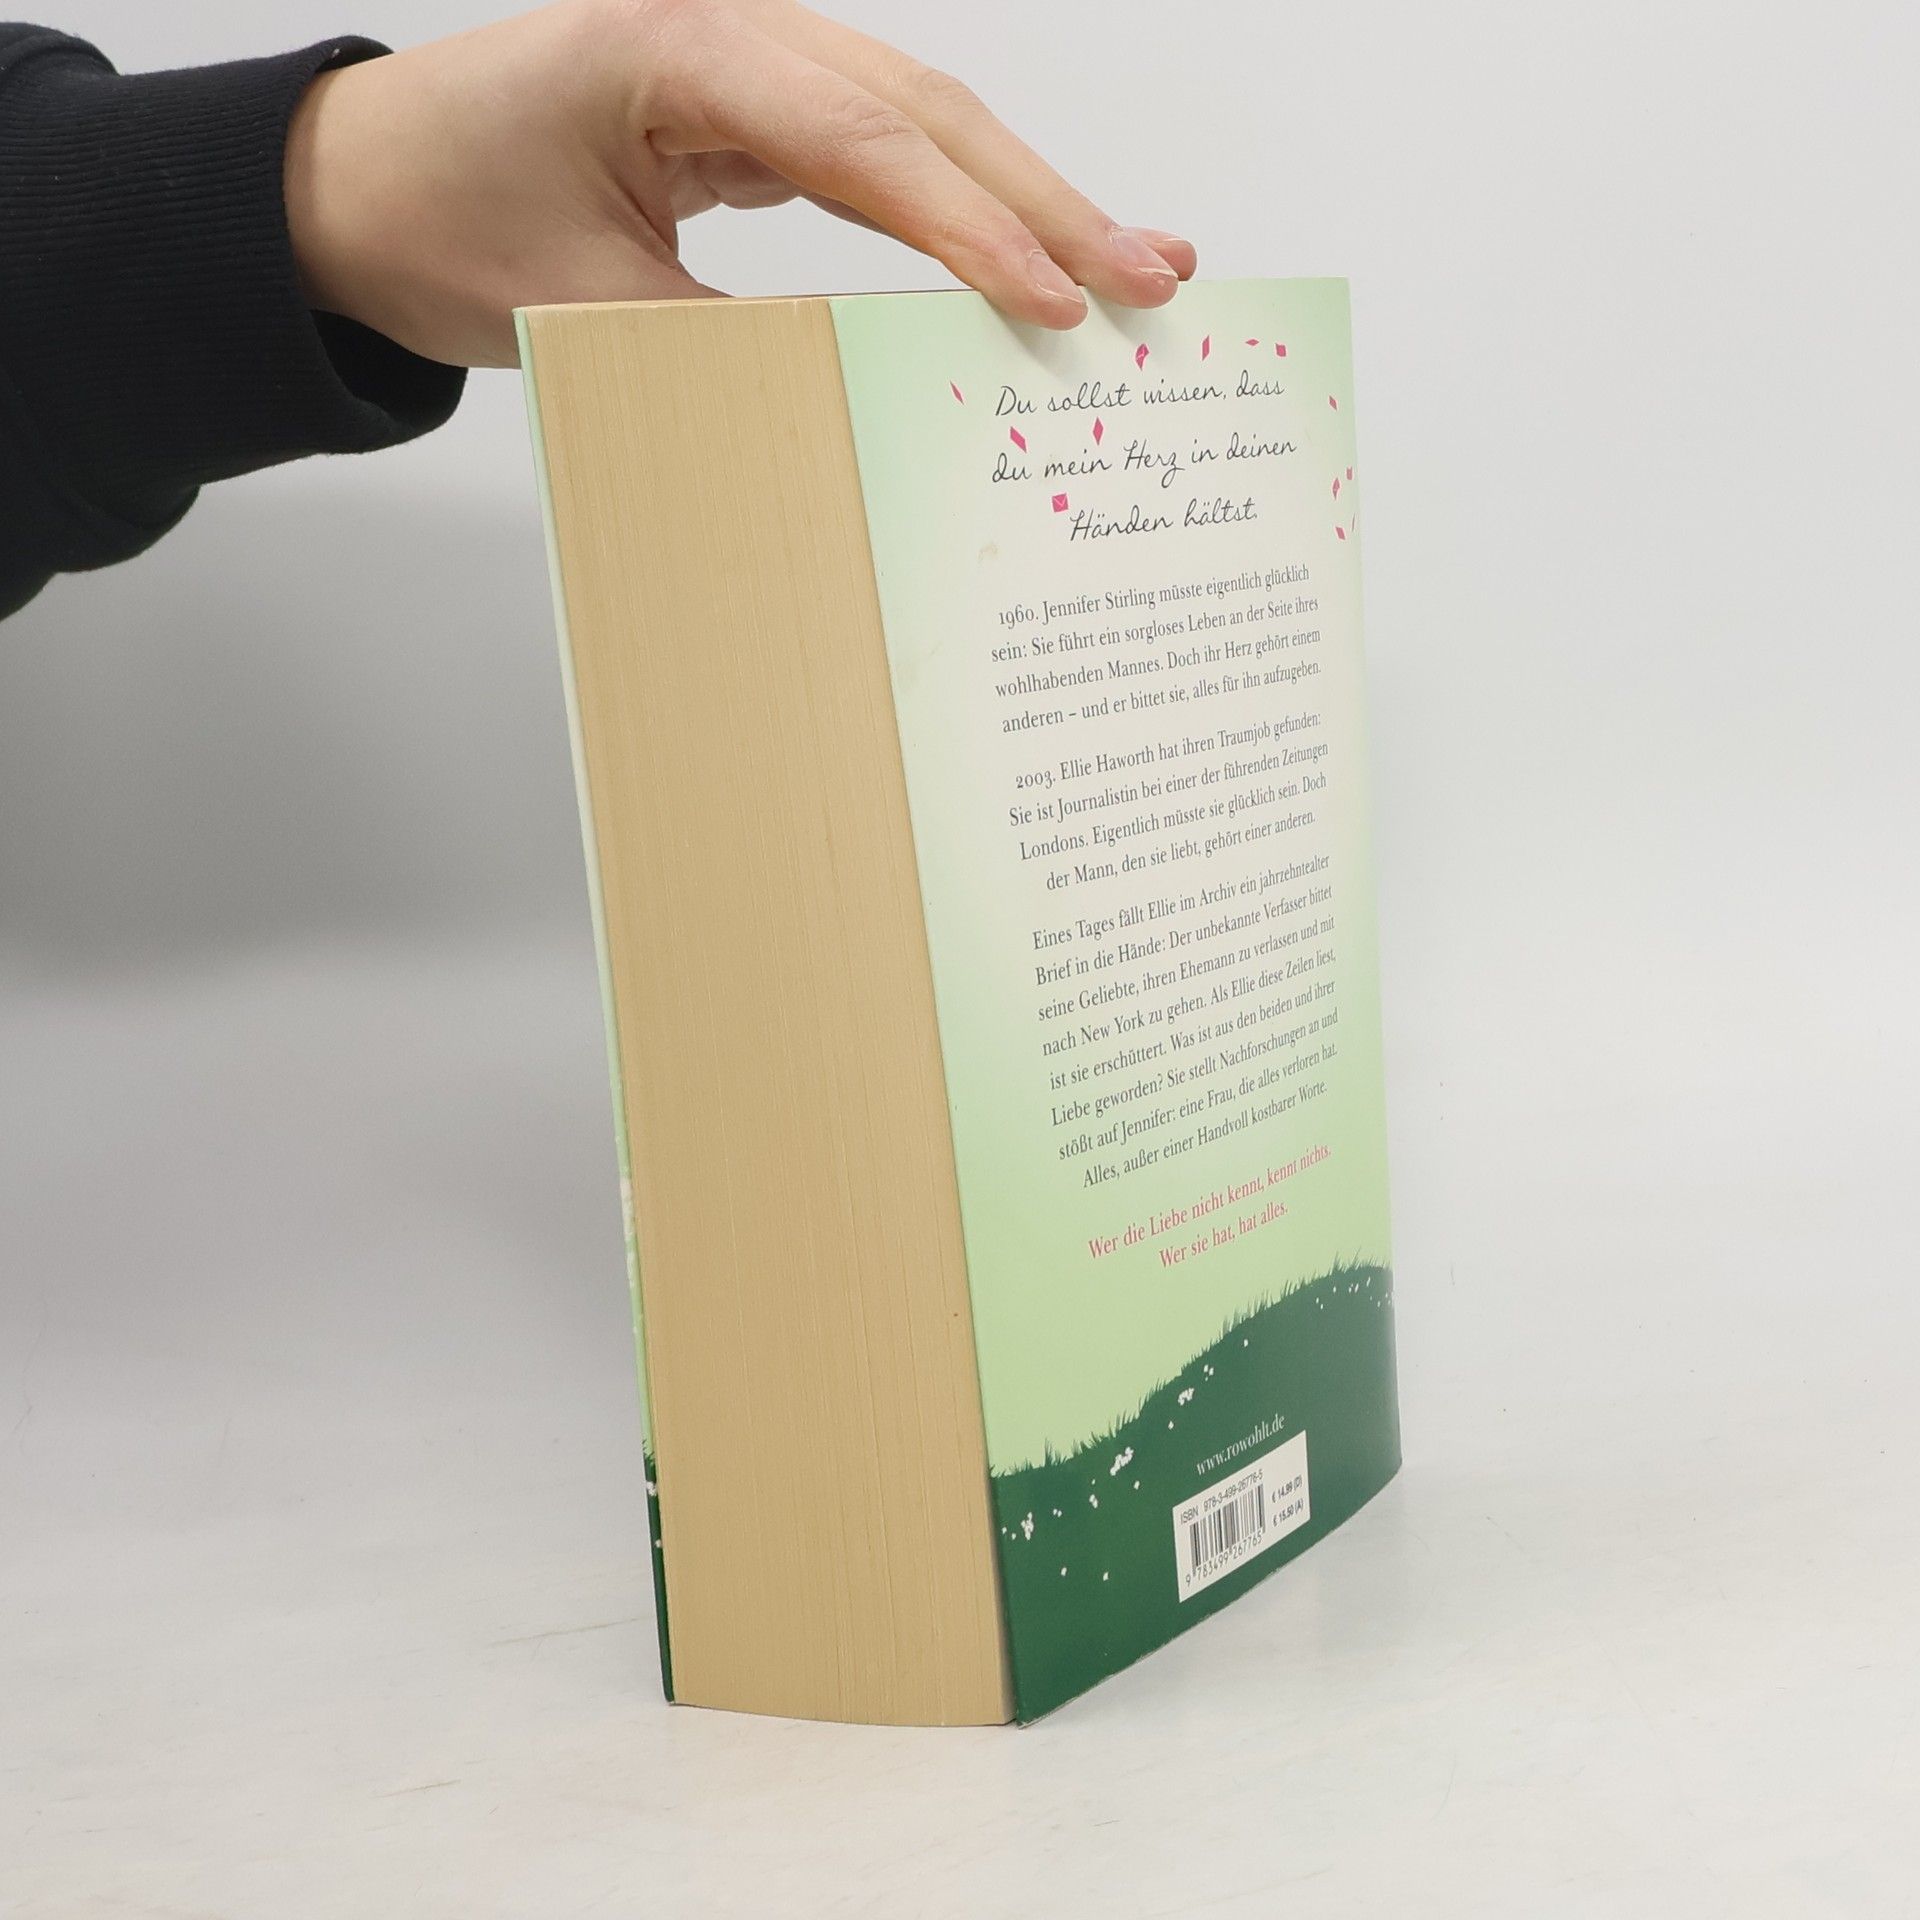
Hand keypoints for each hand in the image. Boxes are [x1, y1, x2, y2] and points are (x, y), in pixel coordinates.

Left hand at [284, 0, 1196, 367]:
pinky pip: (881, 153)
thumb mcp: (585, 308)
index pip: (862, 141)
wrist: (353, 190)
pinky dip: (960, 205)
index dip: (970, 229)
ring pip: (921, 123)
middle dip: (1043, 203)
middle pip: (924, 110)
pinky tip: (1029, 245)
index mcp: (674, 50)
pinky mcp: (751, 112)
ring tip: (1131, 264)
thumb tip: (868, 390)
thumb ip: (733, 338)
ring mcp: (747, 63)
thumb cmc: (439, 225)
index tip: (1053, 306)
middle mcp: (728, 31)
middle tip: (1152, 277)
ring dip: (1026, 199)